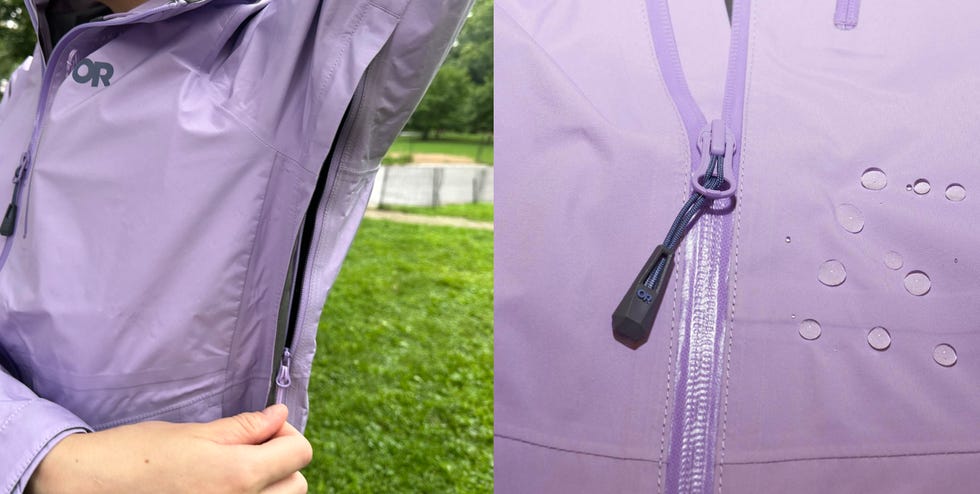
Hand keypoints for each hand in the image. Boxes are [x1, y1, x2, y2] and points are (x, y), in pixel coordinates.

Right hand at [26, 404, 312, 493]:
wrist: (91, 486)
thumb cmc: (138, 455)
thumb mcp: (195, 433)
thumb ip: (245, 428)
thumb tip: (280, 415)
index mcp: (238, 475)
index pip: (300, 454)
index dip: (287, 435)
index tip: (265, 430)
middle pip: (296, 485)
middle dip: (281, 463)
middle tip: (250, 451)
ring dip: (269, 486)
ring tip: (233, 473)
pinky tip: (221, 489)